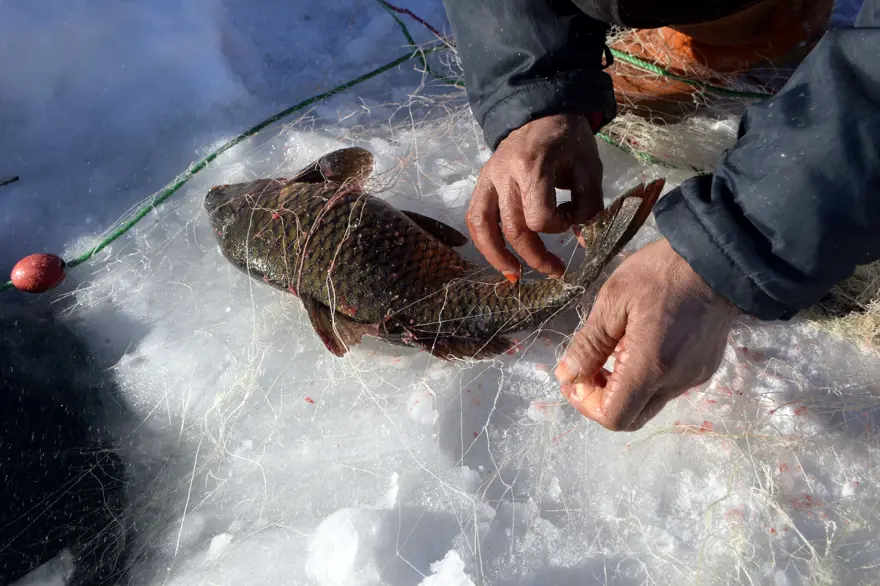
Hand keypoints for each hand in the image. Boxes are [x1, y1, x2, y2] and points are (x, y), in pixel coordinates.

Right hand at [467, 113, 602, 281]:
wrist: (542, 110)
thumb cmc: (569, 140)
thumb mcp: (589, 168)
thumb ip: (589, 205)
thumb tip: (582, 241)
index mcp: (533, 166)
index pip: (539, 216)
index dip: (559, 227)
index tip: (573, 218)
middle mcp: (504, 174)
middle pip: (514, 228)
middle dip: (536, 256)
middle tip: (557, 271)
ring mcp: (488, 178)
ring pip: (485, 227)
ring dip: (499, 258)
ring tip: (516, 278)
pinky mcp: (482, 182)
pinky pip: (475, 218)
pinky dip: (484, 243)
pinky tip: (500, 260)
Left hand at [554, 238, 738, 430]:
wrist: (716, 259)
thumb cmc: (660, 274)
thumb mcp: (614, 301)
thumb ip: (589, 344)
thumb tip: (567, 375)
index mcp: (650, 366)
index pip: (613, 417)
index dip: (585, 405)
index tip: (573, 378)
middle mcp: (675, 382)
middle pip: (631, 418)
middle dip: (601, 400)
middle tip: (586, 370)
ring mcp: (693, 377)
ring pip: (649, 403)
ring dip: (622, 389)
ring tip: (611, 352)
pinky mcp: (703, 367)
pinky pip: (667, 388)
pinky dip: (644, 379)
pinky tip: (637, 346)